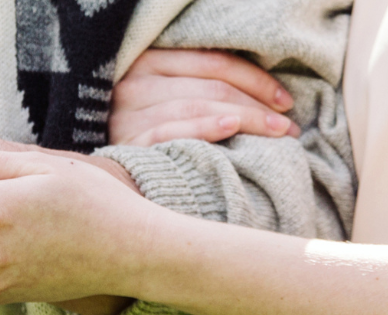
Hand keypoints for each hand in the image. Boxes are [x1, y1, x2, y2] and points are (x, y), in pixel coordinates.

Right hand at [110, 49, 298, 145]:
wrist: (98, 181)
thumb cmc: (141, 132)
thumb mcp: (162, 97)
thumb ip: (197, 87)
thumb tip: (261, 96)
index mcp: (149, 61)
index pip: (212, 62)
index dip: (253, 77)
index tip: (284, 99)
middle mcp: (135, 82)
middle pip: (210, 86)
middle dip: (257, 104)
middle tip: (289, 125)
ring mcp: (127, 112)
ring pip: (198, 106)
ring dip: (246, 118)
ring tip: (278, 133)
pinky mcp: (126, 142)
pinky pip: (171, 131)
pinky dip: (204, 127)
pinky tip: (230, 129)